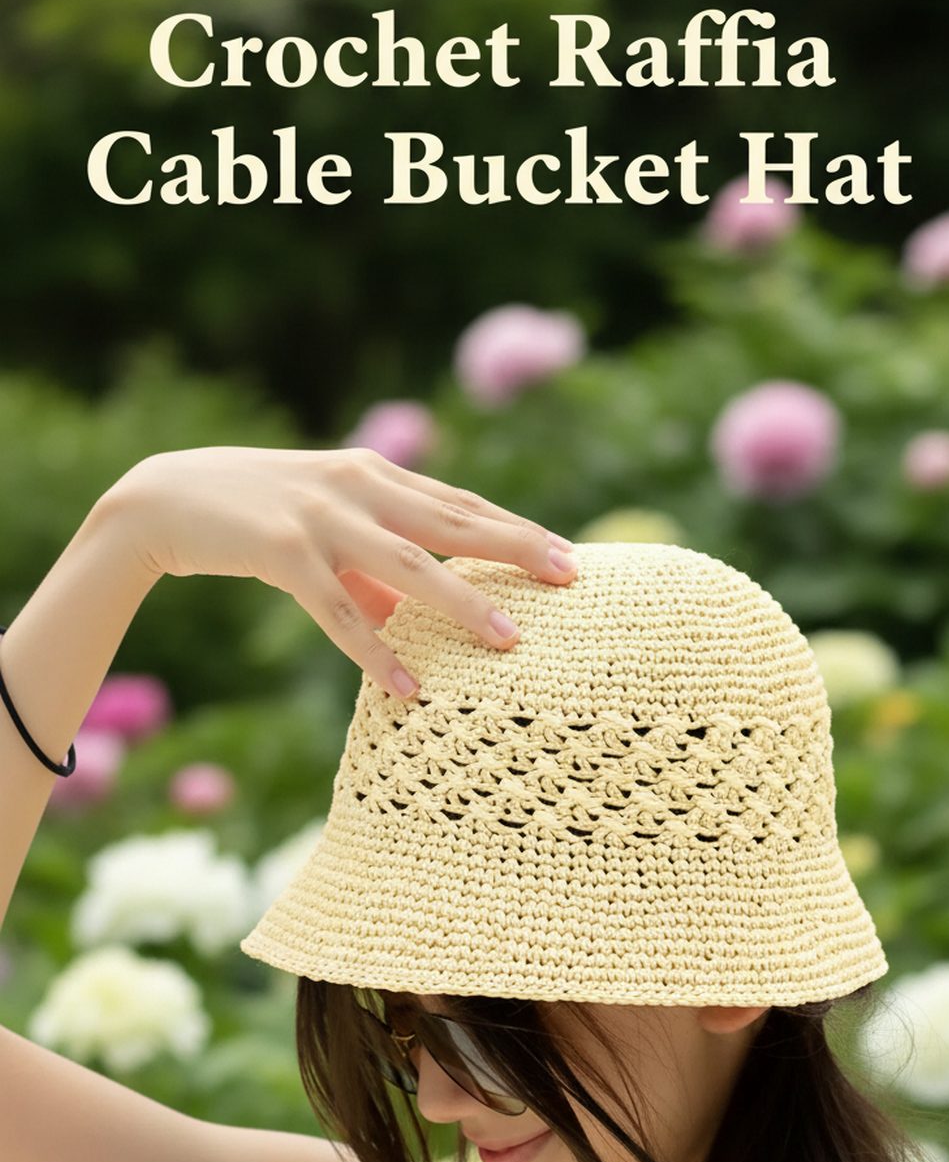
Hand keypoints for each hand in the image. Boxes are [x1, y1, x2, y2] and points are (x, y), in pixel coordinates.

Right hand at [103, 445, 576, 697]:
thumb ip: (372, 567)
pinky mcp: (281, 551)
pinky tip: (408, 687)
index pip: (459, 503)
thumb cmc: (253, 514)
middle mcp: (356, 486)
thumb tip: (411, 618)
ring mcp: (320, 517)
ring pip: (407, 564)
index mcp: (373, 474)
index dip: (514, 528)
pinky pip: (339, 610)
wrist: (163, 497)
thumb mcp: (324, 529)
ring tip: (509, 639)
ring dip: (462, 601)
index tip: (567, 555)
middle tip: (571, 577)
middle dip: (515, 548)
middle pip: (452, 521)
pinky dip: (374, 650)